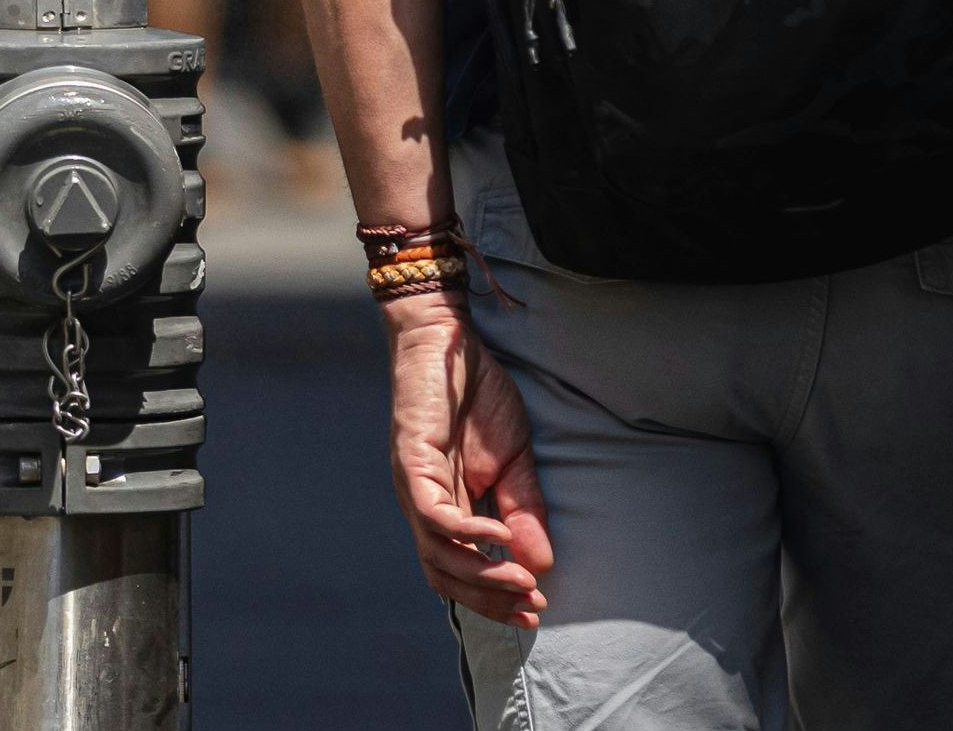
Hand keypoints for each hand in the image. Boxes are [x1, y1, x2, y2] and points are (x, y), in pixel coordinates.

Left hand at [384, 297, 550, 625]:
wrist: (450, 341)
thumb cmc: (479, 398)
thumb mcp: (515, 461)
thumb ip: (523, 511)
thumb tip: (541, 565)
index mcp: (444, 508)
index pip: (458, 572)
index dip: (493, 597)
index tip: (534, 610)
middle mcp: (422, 505)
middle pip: (443, 574)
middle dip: (489, 597)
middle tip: (531, 606)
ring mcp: (413, 484)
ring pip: (436, 551)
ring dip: (481, 573)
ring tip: (523, 580)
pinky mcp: (411, 460)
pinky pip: (433, 511)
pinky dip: (466, 530)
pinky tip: (498, 534)